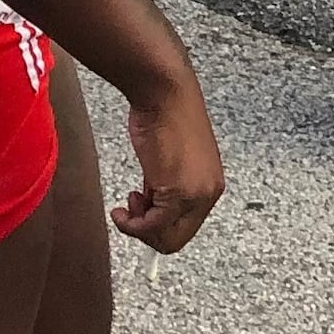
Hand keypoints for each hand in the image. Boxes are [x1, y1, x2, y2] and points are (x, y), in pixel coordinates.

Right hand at [110, 71, 224, 252]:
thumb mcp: (170, 161)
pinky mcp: (179, 192)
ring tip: (129, 203)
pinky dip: (132, 226)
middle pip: (176, 240)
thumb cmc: (165, 116)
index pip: (186, 227)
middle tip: (130, 211)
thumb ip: (167, 188)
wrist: (164, 93)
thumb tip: (150, 210)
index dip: (158, 227)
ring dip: (139, 229)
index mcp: (211, 186)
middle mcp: (209, 193)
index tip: (139, 210)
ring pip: (165, 239)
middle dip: (147, 233)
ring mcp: (196, 194)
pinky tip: (122, 209)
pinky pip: (153, 227)